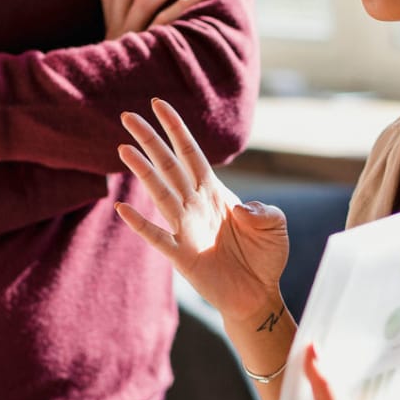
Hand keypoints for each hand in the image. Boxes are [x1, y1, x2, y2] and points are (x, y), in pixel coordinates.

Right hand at [114, 98, 288, 324]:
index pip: (191, 154)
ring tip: (124, 149)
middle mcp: (195, 205)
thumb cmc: (265, 257)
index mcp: (215, 192)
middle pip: (168, 166)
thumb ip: (264, 210)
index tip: (158, 104)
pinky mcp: (182, 255)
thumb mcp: (275, 225)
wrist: (257, 294)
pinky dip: (140, 223)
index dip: (176, 129)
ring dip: (142, 171)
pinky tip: (123, 208)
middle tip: (127, 116)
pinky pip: (157, 236)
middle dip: (149, 140)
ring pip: (160, 193)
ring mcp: (186, 228)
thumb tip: (240, 207)